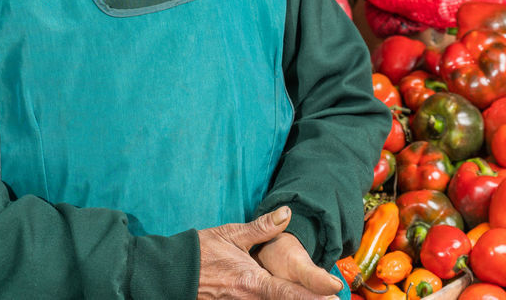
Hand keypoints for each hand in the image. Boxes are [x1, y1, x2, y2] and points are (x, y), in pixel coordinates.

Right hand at [196, 207, 340, 299]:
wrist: (171, 272)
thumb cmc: (201, 252)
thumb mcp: (232, 234)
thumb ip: (263, 227)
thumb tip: (287, 213)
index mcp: (251, 282)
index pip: (289, 291)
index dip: (314, 293)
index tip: (334, 292)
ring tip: (317, 298)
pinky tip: (286, 297)